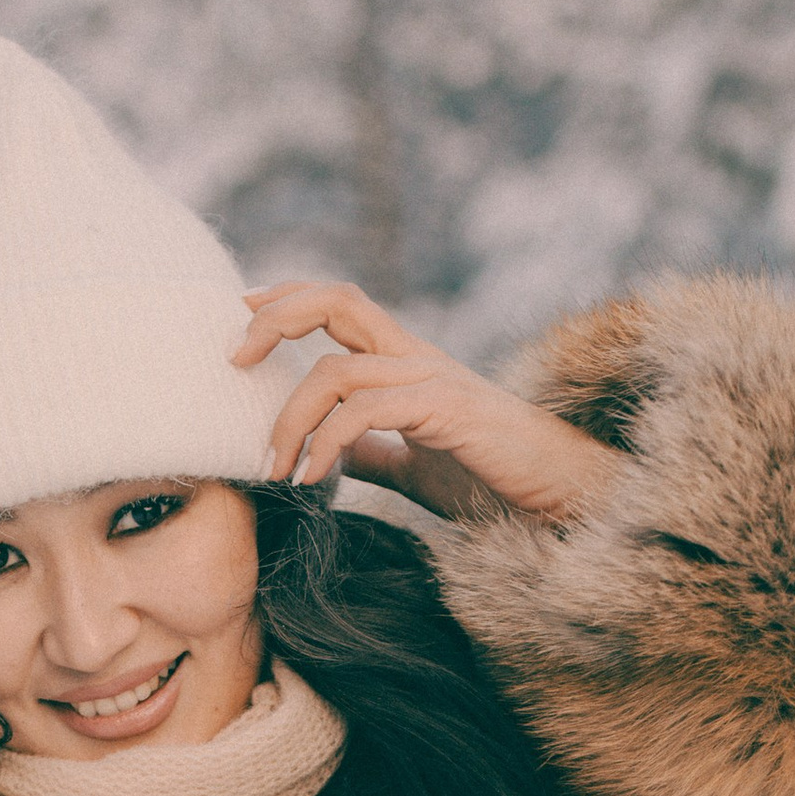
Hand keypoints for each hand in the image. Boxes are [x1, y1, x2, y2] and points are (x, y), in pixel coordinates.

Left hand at [234, 282, 612, 528]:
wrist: (562, 496)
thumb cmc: (495, 480)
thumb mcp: (417, 466)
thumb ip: (375, 454)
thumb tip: (328, 457)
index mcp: (408, 362)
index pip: (340, 305)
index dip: (289, 299)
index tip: (242, 319)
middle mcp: (418, 357)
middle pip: (337, 301)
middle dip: (275, 319)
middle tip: (232, 358)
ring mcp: (434, 379)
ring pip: (338, 372)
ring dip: (290, 419)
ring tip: (274, 467)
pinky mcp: (448, 412)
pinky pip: (367, 414)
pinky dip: (326, 445)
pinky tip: (312, 478)